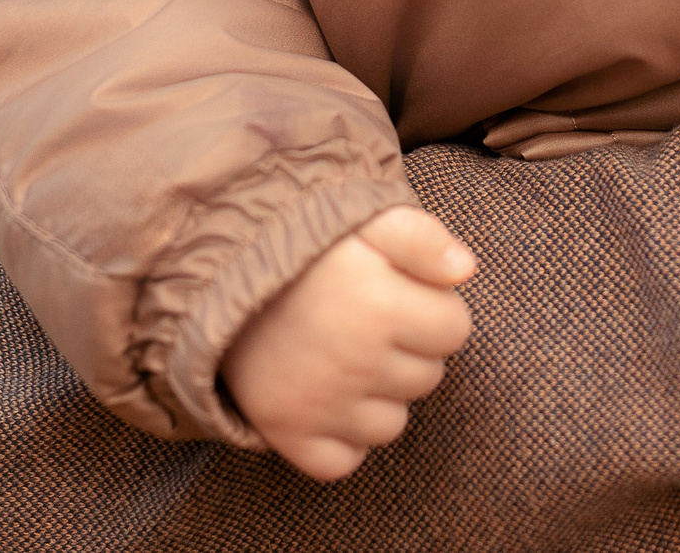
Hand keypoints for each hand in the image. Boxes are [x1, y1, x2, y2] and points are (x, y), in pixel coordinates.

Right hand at [221, 205, 476, 481]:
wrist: (211, 272)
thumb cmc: (300, 243)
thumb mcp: (363, 217)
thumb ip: (421, 236)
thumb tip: (467, 269)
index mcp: (380, 305)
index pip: (455, 330)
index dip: (433, 309)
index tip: (399, 294)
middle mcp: (355, 362)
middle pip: (427, 378)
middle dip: (408, 350)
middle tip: (364, 321)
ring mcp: (320, 404)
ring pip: (392, 424)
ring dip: (378, 396)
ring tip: (343, 355)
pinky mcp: (287, 433)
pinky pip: (343, 462)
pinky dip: (340, 439)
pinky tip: (326, 398)